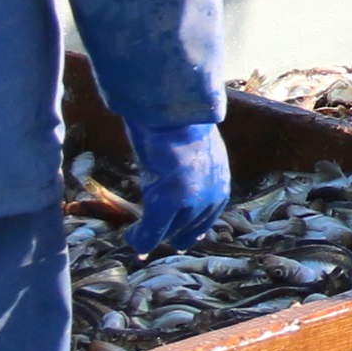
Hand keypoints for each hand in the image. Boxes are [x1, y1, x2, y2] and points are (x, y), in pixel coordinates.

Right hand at [127, 121, 228, 253]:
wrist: (173, 112)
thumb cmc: (180, 123)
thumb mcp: (195, 149)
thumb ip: (193, 169)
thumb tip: (180, 172)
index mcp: (220, 182)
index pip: (208, 216)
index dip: (193, 229)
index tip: (184, 239)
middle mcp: (210, 196)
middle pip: (189, 227)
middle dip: (172, 235)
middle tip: (154, 238)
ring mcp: (190, 201)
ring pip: (169, 231)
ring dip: (152, 237)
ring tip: (136, 238)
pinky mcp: (167, 203)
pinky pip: (151, 230)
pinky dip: (140, 238)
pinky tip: (131, 238)